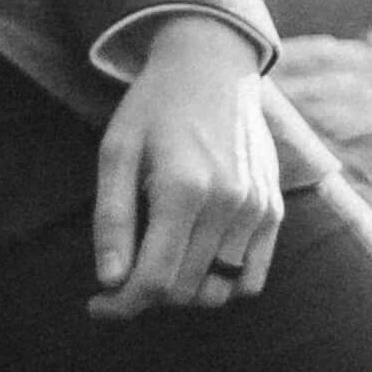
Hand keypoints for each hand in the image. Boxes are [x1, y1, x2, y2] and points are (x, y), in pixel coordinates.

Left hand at [88, 15, 281, 316]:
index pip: (155, 280)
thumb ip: (112, 219)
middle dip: (146, 296)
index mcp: (183, 189)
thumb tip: (111, 281)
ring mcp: (257, 208)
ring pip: (219, 290)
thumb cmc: (153, 108)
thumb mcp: (117, 152)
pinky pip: (253, 277)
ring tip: (158, 263)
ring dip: (184, 291)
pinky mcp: (274, 209)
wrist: (212, 66)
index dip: (121, 304)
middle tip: (121, 279)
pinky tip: (195, 263)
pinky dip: (223, 285)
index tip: (97, 304)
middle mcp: (228, 203)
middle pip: (185, 290)